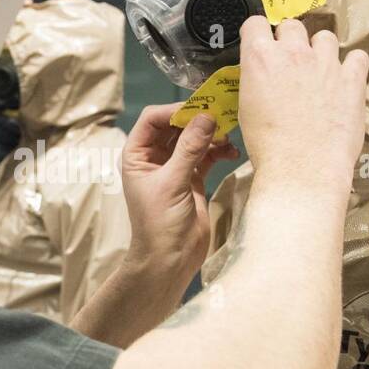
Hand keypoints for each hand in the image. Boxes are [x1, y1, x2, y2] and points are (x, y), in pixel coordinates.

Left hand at [119, 104, 238, 286]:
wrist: (170, 260)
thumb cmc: (159, 223)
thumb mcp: (173, 183)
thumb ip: (189, 149)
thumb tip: (207, 117)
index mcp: (137, 154)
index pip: (153, 119)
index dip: (175, 110)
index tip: (201, 108)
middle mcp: (154, 157)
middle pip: (176, 125)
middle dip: (198, 119)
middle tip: (222, 116)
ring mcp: (174, 167)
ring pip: (193, 138)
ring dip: (211, 135)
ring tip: (228, 137)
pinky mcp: (192, 178)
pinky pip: (207, 155)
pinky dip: (219, 150)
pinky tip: (231, 153)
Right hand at [236, 17, 367, 194]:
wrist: (302, 168)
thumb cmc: (268, 145)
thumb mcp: (247, 108)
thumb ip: (257, 81)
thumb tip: (264, 77)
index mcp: (260, 58)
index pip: (255, 23)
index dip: (257, 33)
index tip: (261, 44)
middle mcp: (293, 52)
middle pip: (291, 26)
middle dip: (290, 40)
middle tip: (291, 64)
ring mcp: (326, 62)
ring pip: (325, 37)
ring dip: (321, 50)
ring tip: (321, 71)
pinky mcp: (352, 77)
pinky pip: (357, 56)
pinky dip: (352, 65)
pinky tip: (346, 80)